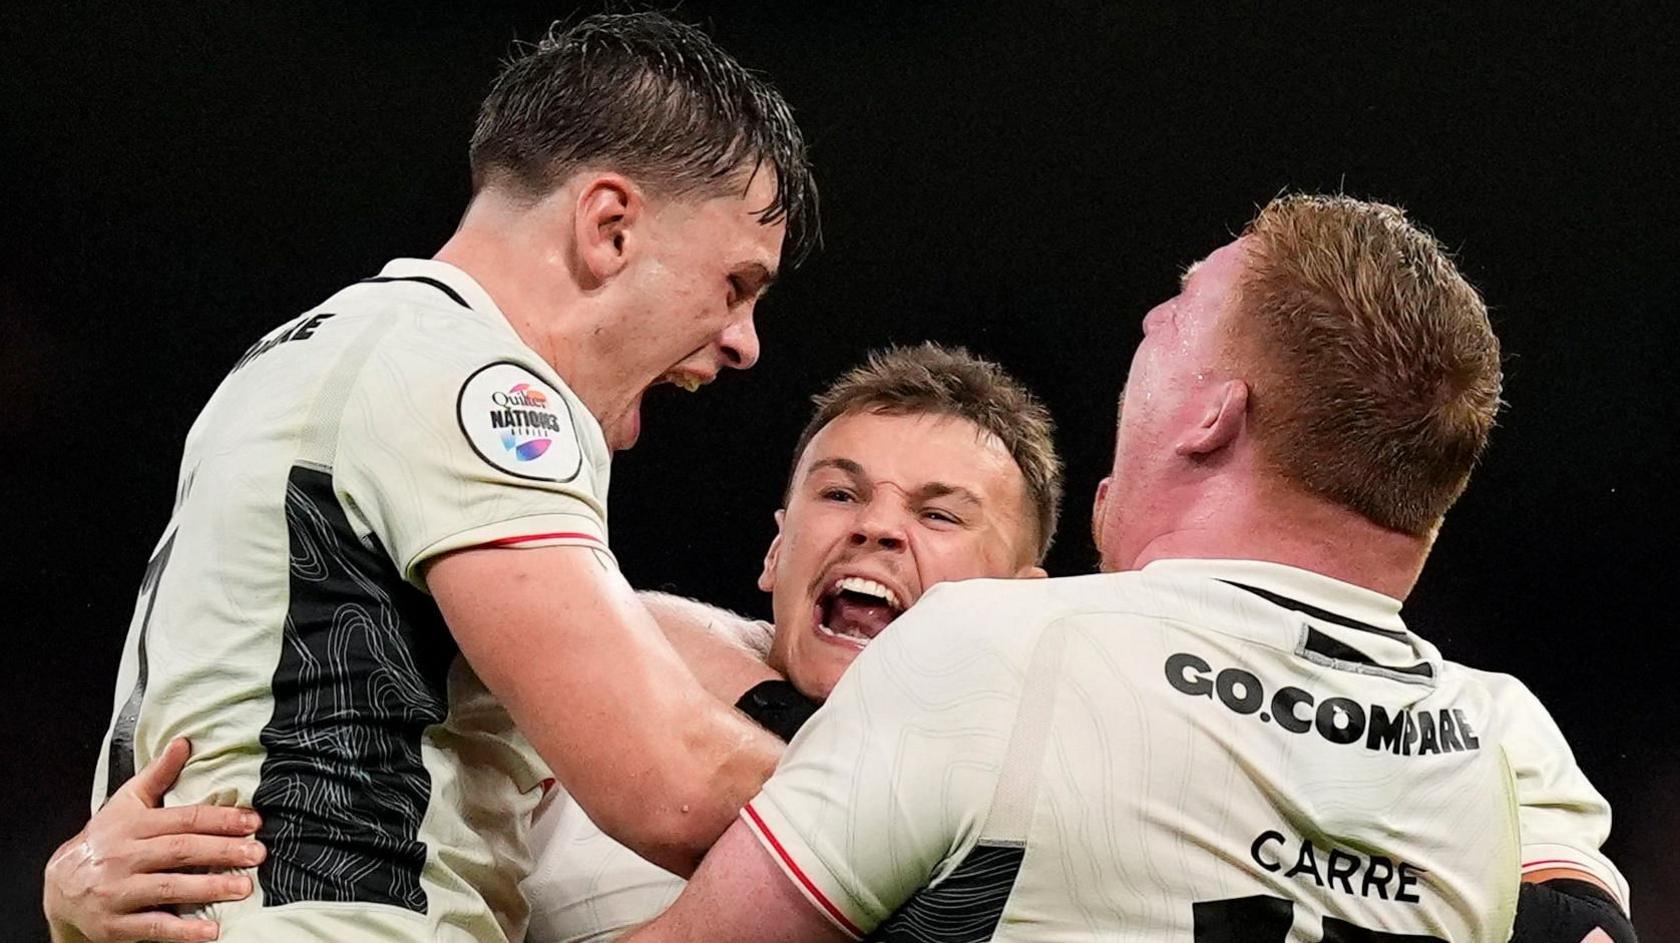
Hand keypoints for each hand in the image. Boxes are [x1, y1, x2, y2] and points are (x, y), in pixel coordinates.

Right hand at [43, 738, 265, 942]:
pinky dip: (182, 930)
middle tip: (258, 854)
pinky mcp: (113, 924)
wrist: (59, 887)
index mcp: (132, 825)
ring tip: (245, 888)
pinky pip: (152, 927)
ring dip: (209, 888)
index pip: (183, 819)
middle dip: (222, 852)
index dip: (220, 819)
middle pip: (180, 851)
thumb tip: (184, 742)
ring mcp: (116, 892)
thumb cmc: (105, 839)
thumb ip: (158, 774)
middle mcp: (123, 856)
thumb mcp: (126, 803)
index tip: (253, 822)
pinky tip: (211, 931)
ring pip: (167, 887)